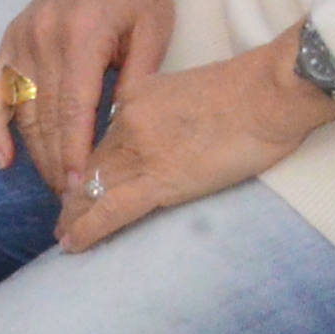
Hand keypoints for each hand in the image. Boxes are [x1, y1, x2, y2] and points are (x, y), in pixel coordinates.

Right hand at [0, 0, 212, 185]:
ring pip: (23, 110)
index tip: (82, 190)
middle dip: (59, 164)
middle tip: (74, 202)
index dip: (76, 154)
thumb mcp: (154, 33)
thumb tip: (123, 135)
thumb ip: (135, 83)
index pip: (74, 111)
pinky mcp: (12, 37)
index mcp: (82, 37)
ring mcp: (22, 37)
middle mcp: (44, 39)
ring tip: (55, 187)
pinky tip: (2, 158)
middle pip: (46, 118)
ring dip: (36, 153)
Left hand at [46, 35, 334, 251]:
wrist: (271, 93)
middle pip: (92, 164)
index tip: (83, 179)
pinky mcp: (159, 181)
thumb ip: (167, 111)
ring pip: (94, 189)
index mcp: (137, 96)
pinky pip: (111, 211)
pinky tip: (72, 244)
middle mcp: (129, 121)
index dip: (90, 162)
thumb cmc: (251, 90)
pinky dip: (87, 230)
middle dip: (75, 192)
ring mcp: (141, 152)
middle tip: (63, 215)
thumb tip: (165, 138)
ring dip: (75, 215)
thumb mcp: (191, 89)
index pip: (103, 137)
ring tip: (64, 234)